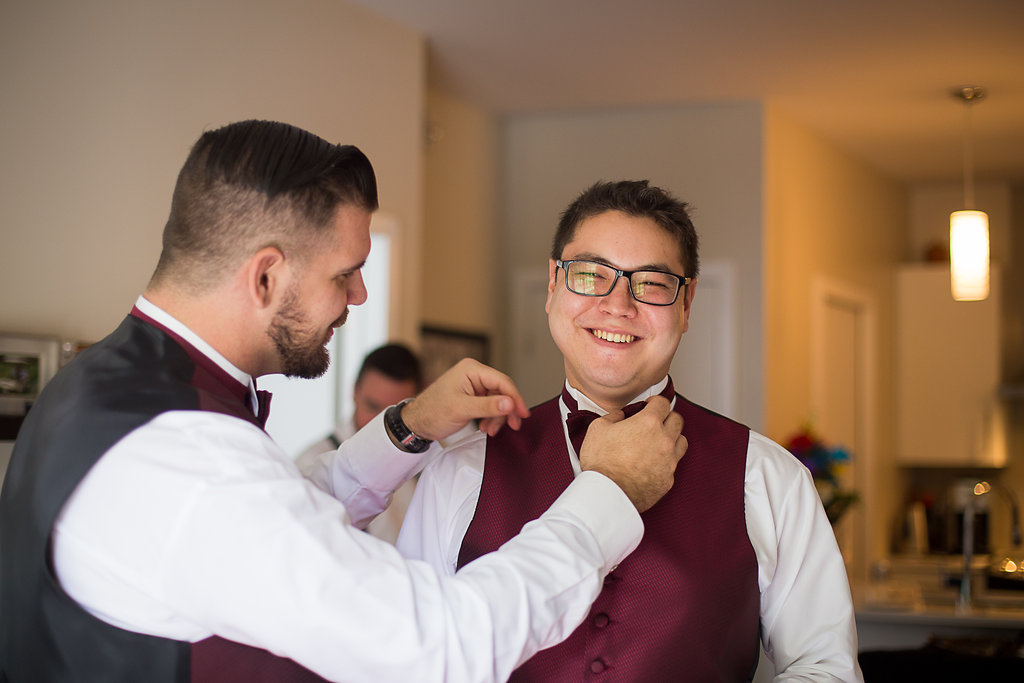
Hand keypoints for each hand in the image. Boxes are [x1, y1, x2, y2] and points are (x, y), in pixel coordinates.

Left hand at [400, 358, 530, 440]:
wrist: (417, 423)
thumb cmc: (432, 412)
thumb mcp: (462, 410)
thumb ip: (488, 406)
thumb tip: (510, 403)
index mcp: (471, 369)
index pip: (502, 381)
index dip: (515, 398)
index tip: (523, 413)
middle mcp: (474, 374)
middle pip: (502, 391)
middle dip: (506, 410)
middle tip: (512, 426)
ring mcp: (474, 385)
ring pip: (498, 401)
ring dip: (497, 417)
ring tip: (490, 430)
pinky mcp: (473, 396)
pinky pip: (490, 406)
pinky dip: (491, 418)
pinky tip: (486, 427)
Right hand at [578, 396, 686, 512]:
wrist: (607, 494)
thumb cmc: (601, 463)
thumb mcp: (598, 429)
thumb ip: (613, 417)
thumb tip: (619, 416)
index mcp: (648, 423)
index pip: (662, 403)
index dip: (655, 401)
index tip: (650, 405)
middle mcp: (664, 440)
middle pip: (677, 420)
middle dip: (666, 417)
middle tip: (655, 421)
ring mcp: (669, 461)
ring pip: (681, 442)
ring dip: (672, 437)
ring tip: (658, 441)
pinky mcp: (668, 479)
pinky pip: (673, 464)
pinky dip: (666, 460)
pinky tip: (654, 462)